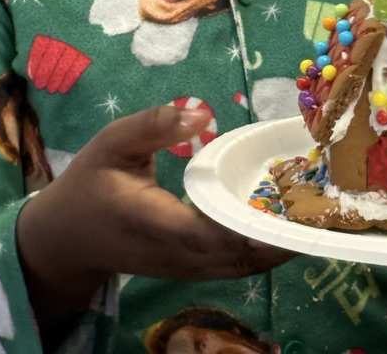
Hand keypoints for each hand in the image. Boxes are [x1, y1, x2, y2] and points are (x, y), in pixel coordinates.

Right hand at [17, 106, 292, 344]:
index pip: (203, 233)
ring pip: (242, 268)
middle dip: (280, 235)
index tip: (284, 205)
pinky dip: (264, 249)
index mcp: (151, 220)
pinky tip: (286, 223)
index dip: (244, 226)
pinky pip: (235, 267)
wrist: (66, 239)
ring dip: (278, 245)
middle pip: (237, 258)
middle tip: (320, 203)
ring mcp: (185, 269)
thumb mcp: (111, 142)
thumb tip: (199, 114)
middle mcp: (175, 254)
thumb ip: (152, 125)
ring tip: (314, 211)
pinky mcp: (192, 271)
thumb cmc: (91, 183)